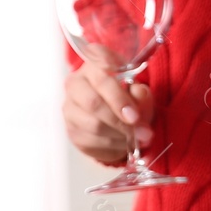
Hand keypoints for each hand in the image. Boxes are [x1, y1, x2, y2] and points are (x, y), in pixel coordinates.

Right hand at [62, 44, 155, 165]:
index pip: (102, 78)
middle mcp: (75, 82)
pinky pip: (90, 142)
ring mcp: (69, 107)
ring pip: (93, 126)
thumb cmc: (129, 95)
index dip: (118, 98)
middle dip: (120, 121)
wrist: (117, 112)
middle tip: (141, 133)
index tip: (134, 116)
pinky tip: (123, 143)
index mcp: (93, 64)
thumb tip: (138, 108)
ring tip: (136, 139)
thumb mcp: (140, 90)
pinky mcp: (70, 130)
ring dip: (119, 136)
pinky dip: (112, 147)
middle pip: (93, 103)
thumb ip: (141, 95)